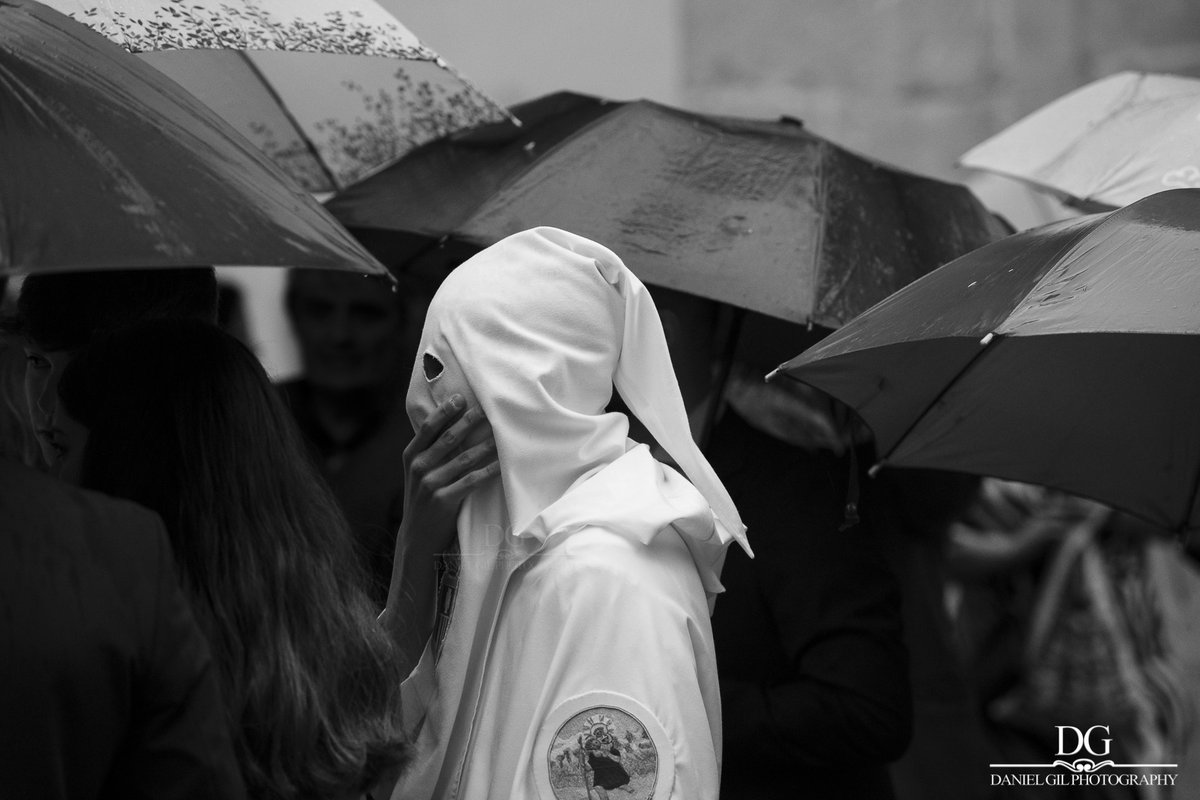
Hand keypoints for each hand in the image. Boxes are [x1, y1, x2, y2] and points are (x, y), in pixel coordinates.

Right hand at [400, 394, 498, 557]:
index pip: (428, 428)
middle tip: (488, 409)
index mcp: (411, 456)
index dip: (444, 411)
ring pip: (464, 458)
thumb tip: (453, 423)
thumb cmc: (424, 501)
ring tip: (501, 434)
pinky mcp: (444, 500)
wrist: (417, 539)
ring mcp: (430, 484)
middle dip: (470, 421)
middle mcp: (418, 468)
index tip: (460, 398)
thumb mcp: (418, 474)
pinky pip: (472, 480)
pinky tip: (501, 464)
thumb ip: (430, 452)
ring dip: (485, 444)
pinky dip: (489, 471)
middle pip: (449, 438)